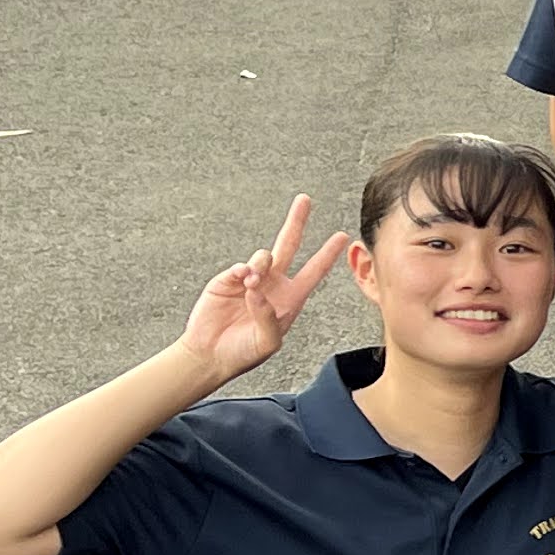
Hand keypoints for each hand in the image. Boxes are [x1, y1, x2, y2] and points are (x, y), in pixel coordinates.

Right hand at [177, 195, 348, 380]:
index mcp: (290, 298)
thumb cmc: (244, 352)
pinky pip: (239, 267)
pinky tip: (243, 281)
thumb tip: (259, 291)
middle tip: (305, 199)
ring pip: (264, 256)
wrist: (211, 355)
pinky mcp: (227, 280)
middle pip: (287, 245)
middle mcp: (273, 284)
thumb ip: (269, 319)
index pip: (313, 271)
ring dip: (262, 266)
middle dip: (296, 222)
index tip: (343, 236)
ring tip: (252, 285)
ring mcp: (250, 279)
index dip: (327, 255)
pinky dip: (242, 272)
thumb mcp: (267, 342)